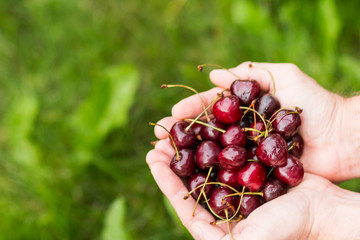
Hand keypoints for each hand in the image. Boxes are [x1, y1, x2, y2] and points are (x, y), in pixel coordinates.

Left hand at [146, 143, 359, 239]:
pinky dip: (213, 140)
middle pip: (190, 178)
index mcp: (215, 223)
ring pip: (204, 163)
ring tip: (175, 128)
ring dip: (189, 146)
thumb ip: (219, 239)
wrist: (323, 211)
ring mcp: (233, 186)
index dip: (165, 179)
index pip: (182, 200)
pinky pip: (224, 154)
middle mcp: (221, 203)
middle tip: (158, 138)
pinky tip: (204, 126)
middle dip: (172, 158)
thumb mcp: (253, 239)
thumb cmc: (289, 228)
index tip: (153, 158)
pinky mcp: (247, 171)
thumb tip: (192, 227)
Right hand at [154, 62, 359, 180]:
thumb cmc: (314, 103)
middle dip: (181, 134)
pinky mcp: (255, 174)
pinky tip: (190, 177)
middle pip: (205, 133)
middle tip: (158, 136)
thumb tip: (214, 75)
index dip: (190, 111)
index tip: (172, 114)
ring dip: (187, 156)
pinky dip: (209, 175)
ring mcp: (246, 154)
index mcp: (243, 110)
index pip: (210, 109)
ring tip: (165, 156)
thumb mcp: (283, 77)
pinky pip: (229, 174)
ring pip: (211, 154)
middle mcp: (240, 132)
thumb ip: (250, 74)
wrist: (342, 136)